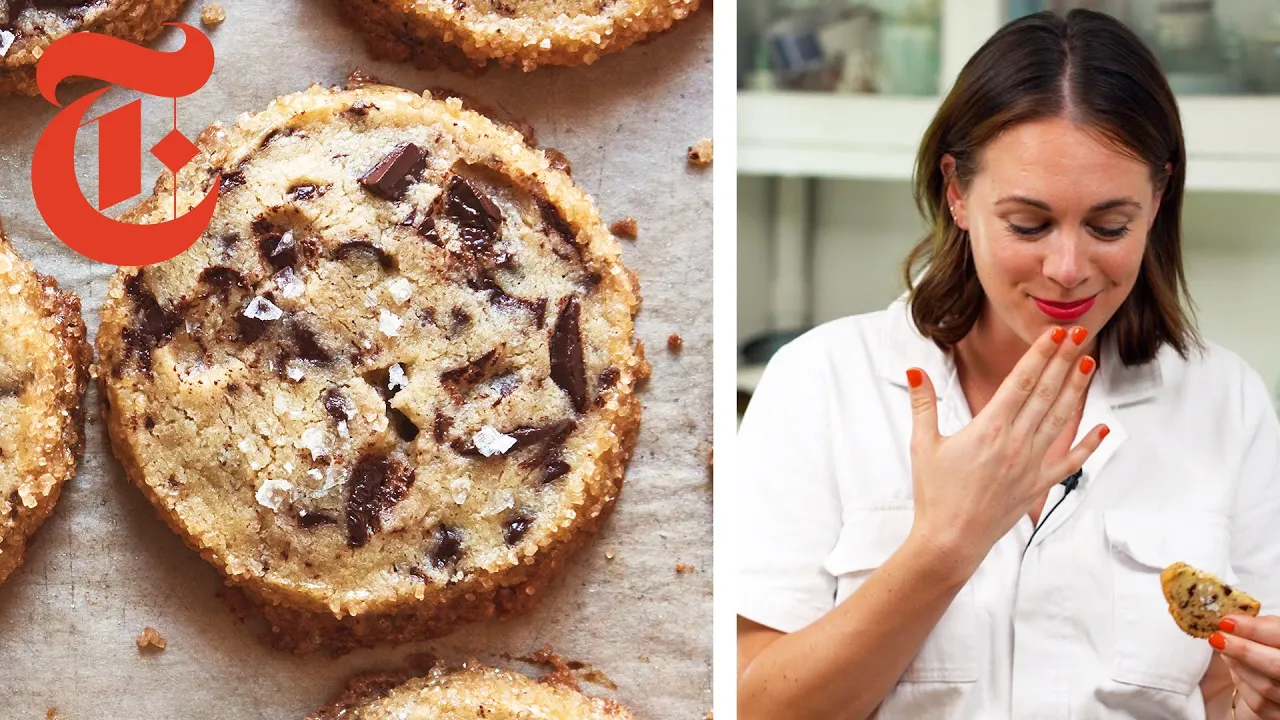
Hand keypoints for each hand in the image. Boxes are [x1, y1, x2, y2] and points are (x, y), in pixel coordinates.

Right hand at [905, 325, 1108, 568]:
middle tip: (1080, 335)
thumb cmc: (935, 494)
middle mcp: (1016, 442)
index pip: (1021, 381)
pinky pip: (1071, 462)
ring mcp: (1031, 464)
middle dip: (1063, 361)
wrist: (951, 539)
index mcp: (988, 429)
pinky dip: (1088, 445)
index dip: (1040, 355)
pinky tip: (1102, 429)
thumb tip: (915, 371)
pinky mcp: (1039, 485)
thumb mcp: (923, 444)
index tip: (1055, 334)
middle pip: (1046, 393)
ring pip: (1060, 419)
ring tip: (1088, 365)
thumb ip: (923, 404)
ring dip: (1076, 390)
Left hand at [1212, 615, 1279, 718]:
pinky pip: (1259, 703)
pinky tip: (1236, 670)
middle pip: (1278, 666)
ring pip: (1266, 686)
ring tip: (1225, 650)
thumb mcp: (1272, 632)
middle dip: (1244, 651)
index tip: (1226, 622)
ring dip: (1238, 666)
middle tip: (1217, 638)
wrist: (1276, 676)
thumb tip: (1230, 623)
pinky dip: (1242, 684)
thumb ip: (1259, 625)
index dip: (1255, 629)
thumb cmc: (1273, 649)